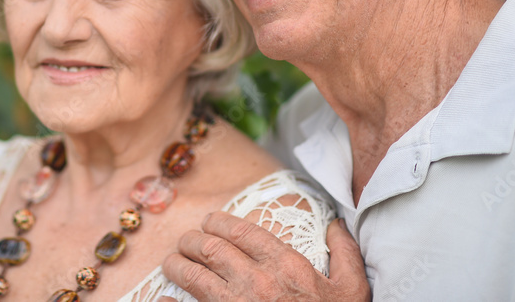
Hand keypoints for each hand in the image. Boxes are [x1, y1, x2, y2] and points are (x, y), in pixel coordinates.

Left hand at [161, 212, 370, 300]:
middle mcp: (255, 282)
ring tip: (172, 263)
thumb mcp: (352, 289)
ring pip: (193, 275)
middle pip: (209, 247)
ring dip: (177, 265)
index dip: (219, 220)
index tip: (210, 221)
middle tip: (186, 240)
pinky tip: (162, 299)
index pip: (240, 229)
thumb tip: (337, 222)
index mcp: (283, 265)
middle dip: (192, 239)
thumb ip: (345, 252)